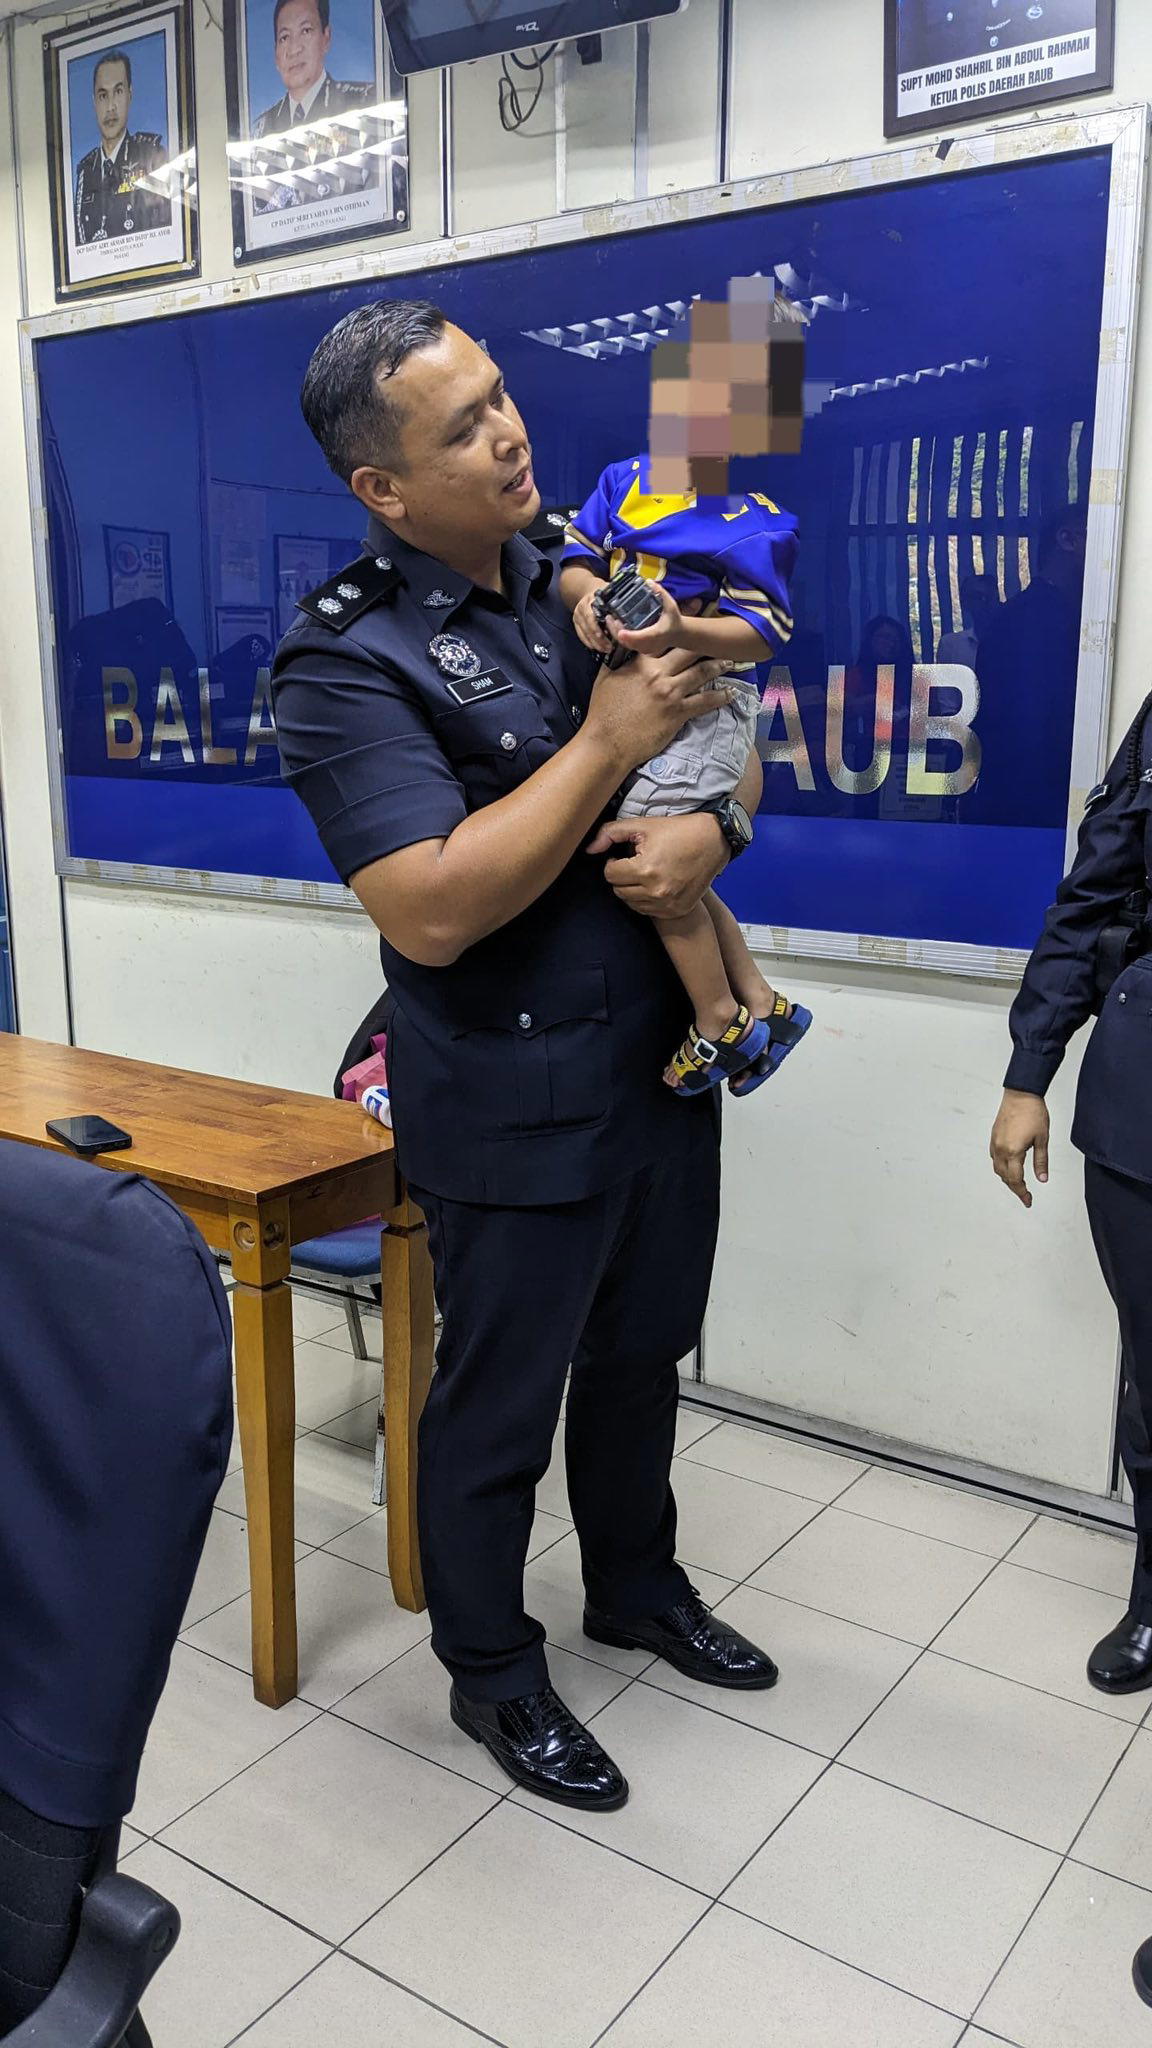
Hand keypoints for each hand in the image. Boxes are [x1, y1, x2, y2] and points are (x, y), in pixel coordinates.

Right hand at [572, 590, 613, 655]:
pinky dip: (588, 642)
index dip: (596, 628)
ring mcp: (578, 616)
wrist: (590, 591)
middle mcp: (582, 608)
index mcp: (590, 600)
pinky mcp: (576, 622)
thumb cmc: (603, 593)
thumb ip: (616, 603)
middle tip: (608, 648)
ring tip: (604, 649)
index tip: (604, 636)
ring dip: (595, 643)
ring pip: (584, 633)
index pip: (590, 617)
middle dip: (598, 640)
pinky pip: (581, 635)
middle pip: (588, 627)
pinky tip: (596, 647)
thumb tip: (627, 615)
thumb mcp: (611, 594)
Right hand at [584, 643, 732, 776]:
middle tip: (717, 642)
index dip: (678, 632)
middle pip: (689, 652)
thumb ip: (617, 660)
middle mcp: (659, 673)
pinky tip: (730, 693)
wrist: (608, 742)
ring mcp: (671, 693)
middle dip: (704, 645)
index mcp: (641, 663)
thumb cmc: (603, 712)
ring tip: (729, 662)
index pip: (663, 639)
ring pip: (702, 672)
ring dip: (718, 666)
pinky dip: (720, 696)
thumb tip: (620, 646)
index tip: (689, 626)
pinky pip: (705, 701)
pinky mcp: (679, 713)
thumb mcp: (606, 678)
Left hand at [586, 813, 728, 919]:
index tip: (625, 856)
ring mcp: (667, 904)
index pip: (610, 874)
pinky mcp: (676, 911)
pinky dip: (647, 900)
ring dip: (633, 889)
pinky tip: (657, 883)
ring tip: (646, 873)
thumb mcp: (642, 825)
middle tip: (636, 863)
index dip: (614, 863)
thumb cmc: (677, 831)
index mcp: (645, 870)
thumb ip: (610, 833)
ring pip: (631, 903)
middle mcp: (656, 891)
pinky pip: (648, 911)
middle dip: (622, 876)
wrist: (713, 841)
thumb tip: (589, 850)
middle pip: (618, 890)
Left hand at [613, 584, 684, 657]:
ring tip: (610, 619)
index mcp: (658, 633)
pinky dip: (620, 637)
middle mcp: (651, 643)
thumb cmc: (673, 620)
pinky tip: (614, 625)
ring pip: (627, 644)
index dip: (631, 636)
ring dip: (616, 633)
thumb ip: (661, 593)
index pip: (643, 636)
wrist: (677, 634)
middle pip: (630, 642)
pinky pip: (628, 645)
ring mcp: (645, 647)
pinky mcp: (641, 649)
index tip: (621, 633)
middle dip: (617, 631)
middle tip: (610, 618)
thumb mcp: (671, 605)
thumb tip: (650, 582)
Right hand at [990, 1089, 1049, 1208]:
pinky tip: (1010, 1166)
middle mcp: (1000, 1149)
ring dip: (1007, 1178)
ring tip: (1018, 1183)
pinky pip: (994, 1158)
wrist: (1021, 1094)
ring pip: (997, 1168)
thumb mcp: (1042, 1140)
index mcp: (1013, 1151)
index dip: (1022, 1193)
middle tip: (1026, 1195)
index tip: (1028, 1201)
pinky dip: (1001, 1166)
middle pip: (1005, 1177)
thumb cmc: (1033, 1113)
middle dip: (1015, 1188)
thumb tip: (1042, 1179)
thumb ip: (1041, 1162)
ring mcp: (995, 1143)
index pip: (1016, 1180)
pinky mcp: (993, 1137)